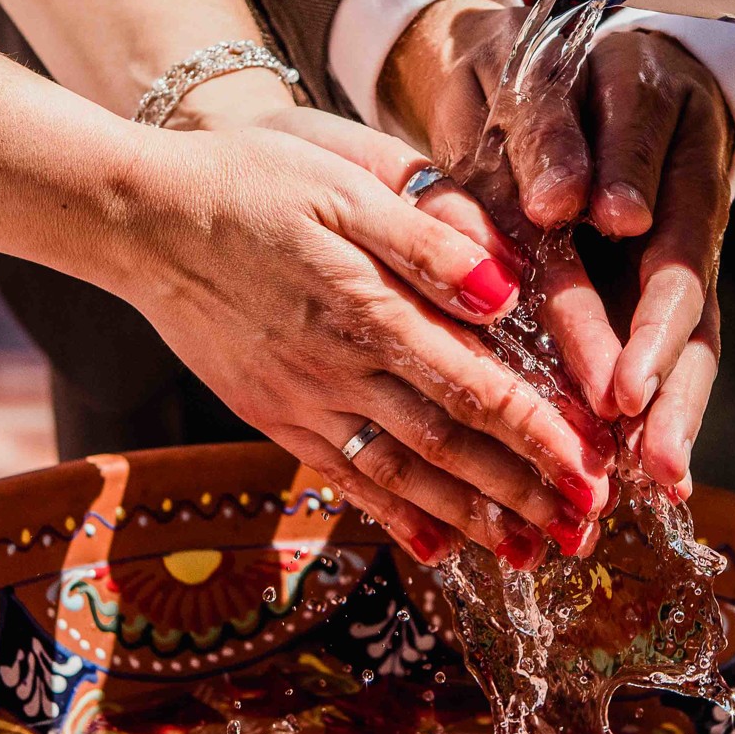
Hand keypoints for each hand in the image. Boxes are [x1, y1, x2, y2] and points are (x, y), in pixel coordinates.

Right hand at [97, 109, 611, 567]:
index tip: (591, 470)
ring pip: (401, 474)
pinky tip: (438, 547)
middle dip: (523, 492)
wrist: (143, 216)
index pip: (473, 385)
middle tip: (584, 531)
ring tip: (529, 556)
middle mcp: (337, 367)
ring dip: (470, 519)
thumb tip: (502, 293)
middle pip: (448, 444)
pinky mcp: (273, 414)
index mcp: (368, 305)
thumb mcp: (345, 179)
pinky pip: (343, 476)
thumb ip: (427, 239)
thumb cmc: (254, 177)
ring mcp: (301, 399)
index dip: (538, 434)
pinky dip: (395, 515)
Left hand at [381, 0, 734, 493]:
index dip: (651, 331)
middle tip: (655, 466)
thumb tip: (577, 212)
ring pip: (680, 335)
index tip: (626, 391)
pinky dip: (643, 400)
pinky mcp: (639, 273)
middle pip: (689, 313)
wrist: (561, 51)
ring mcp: (665, 244)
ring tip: (653, 484)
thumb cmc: (550, 58)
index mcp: (671, 153)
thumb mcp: (551, 71)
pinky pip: (649, 340)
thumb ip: (561, 138)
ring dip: (668, 411)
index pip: (668, 258)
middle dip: (671, 394)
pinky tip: (633, 465)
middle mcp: (677, 208)